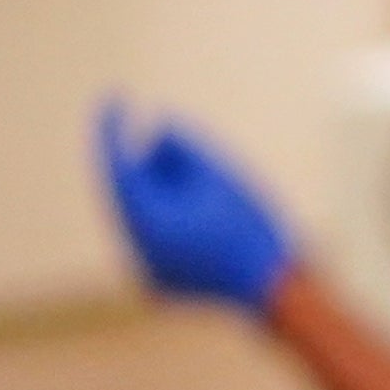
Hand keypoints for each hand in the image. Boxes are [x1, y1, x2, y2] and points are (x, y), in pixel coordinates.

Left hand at [98, 99, 296, 310]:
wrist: (278, 293)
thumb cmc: (255, 231)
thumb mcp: (221, 174)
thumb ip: (184, 144)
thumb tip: (157, 127)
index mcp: (149, 226)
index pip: (116, 167)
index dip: (111, 128)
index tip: (115, 96)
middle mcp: (138, 250)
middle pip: (130, 191)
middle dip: (152, 163)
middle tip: (189, 152)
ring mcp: (147, 268)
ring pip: (142, 213)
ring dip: (165, 189)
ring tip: (210, 189)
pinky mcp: (161, 278)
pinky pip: (154, 235)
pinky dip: (172, 213)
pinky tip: (207, 214)